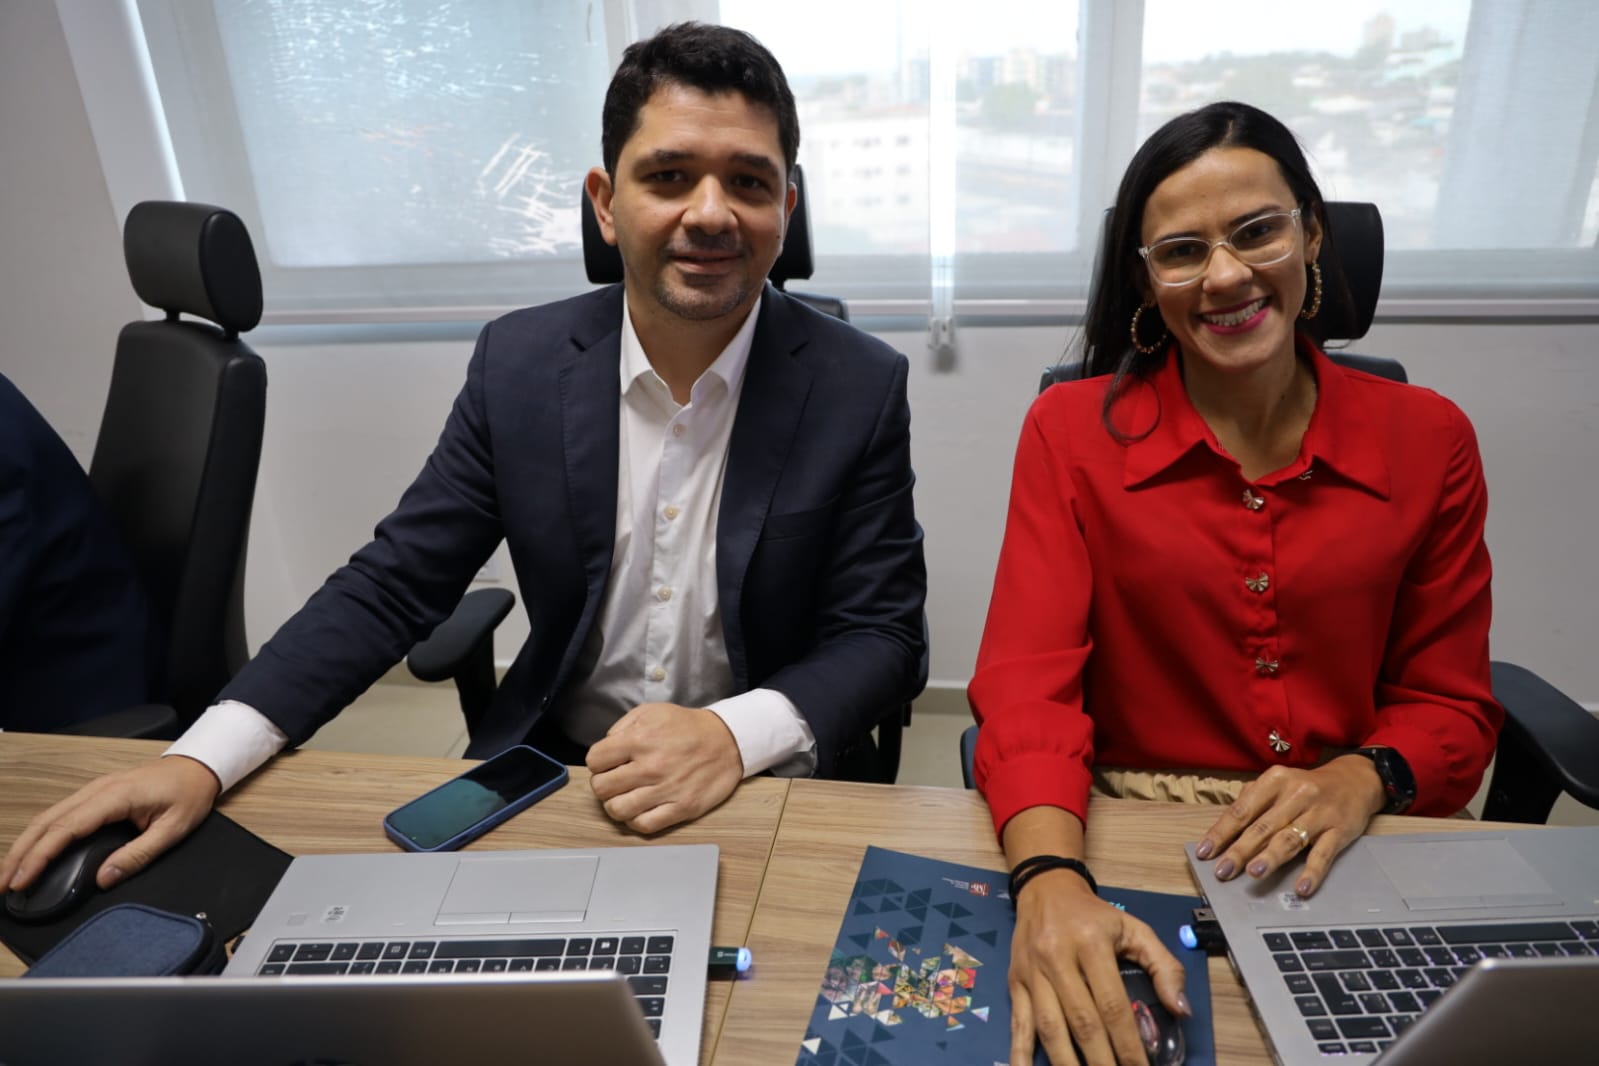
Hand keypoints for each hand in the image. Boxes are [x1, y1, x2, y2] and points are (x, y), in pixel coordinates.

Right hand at [0, 755, 219, 891]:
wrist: (199, 765)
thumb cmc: (189, 794)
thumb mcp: (173, 829)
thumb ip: (139, 855)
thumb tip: (104, 878)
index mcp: (115, 797)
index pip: (65, 829)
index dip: (38, 857)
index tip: (20, 881)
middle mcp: (96, 790)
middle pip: (46, 822)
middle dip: (19, 854)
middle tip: (1, 885)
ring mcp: (93, 790)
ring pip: (48, 817)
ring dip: (25, 845)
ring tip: (9, 874)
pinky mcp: (95, 794)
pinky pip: (60, 814)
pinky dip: (40, 835)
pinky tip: (32, 853)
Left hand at [586, 703, 743, 833]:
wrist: (727, 741)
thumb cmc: (687, 727)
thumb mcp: (651, 711)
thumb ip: (622, 727)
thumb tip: (605, 748)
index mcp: (639, 739)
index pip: (594, 761)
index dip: (598, 762)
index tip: (608, 763)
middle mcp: (650, 766)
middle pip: (601, 788)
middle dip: (604, 784)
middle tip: (616, 780)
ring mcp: (666, 790)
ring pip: (618, 810)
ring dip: (616, 804)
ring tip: (626, 797)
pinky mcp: (681, 808)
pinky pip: (644, 825)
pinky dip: (635, 820)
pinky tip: (640, 809)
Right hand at [1010, 869, 1189, 1065]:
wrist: (1046, 889)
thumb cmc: (1094, 915)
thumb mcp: (1134, 929)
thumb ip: (1164, 966)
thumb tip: (1180, 1010)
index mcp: (1091, 944)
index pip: (1113, 1006)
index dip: (1128, 1045)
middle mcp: (1058, 958)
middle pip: (1082, 1023)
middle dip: (1102, 1063)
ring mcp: (1032, 973)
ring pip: (1050, 1028)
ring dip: (1068, 1064)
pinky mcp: (1015, 983)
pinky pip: (1018, 1024)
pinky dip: (1020, 1054)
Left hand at [1197, 756, 1385, 896]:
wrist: (1355, 781)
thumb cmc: (1306, 787)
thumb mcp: (1278, 783)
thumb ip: (1253, 801)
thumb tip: (1224, 830)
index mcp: (1275, 780)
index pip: (1242, 810)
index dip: (1222, 832)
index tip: (1205, 852)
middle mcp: (1297, 794)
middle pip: (1263, 826)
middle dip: (1240, 850)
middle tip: (1223, 870)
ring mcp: (1319, 813)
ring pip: (1290, 838)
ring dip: (1271, 857)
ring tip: (1254, 873)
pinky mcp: (1340, 830)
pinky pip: (1324, 854)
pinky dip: (1312, 872)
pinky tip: (1301, 887)